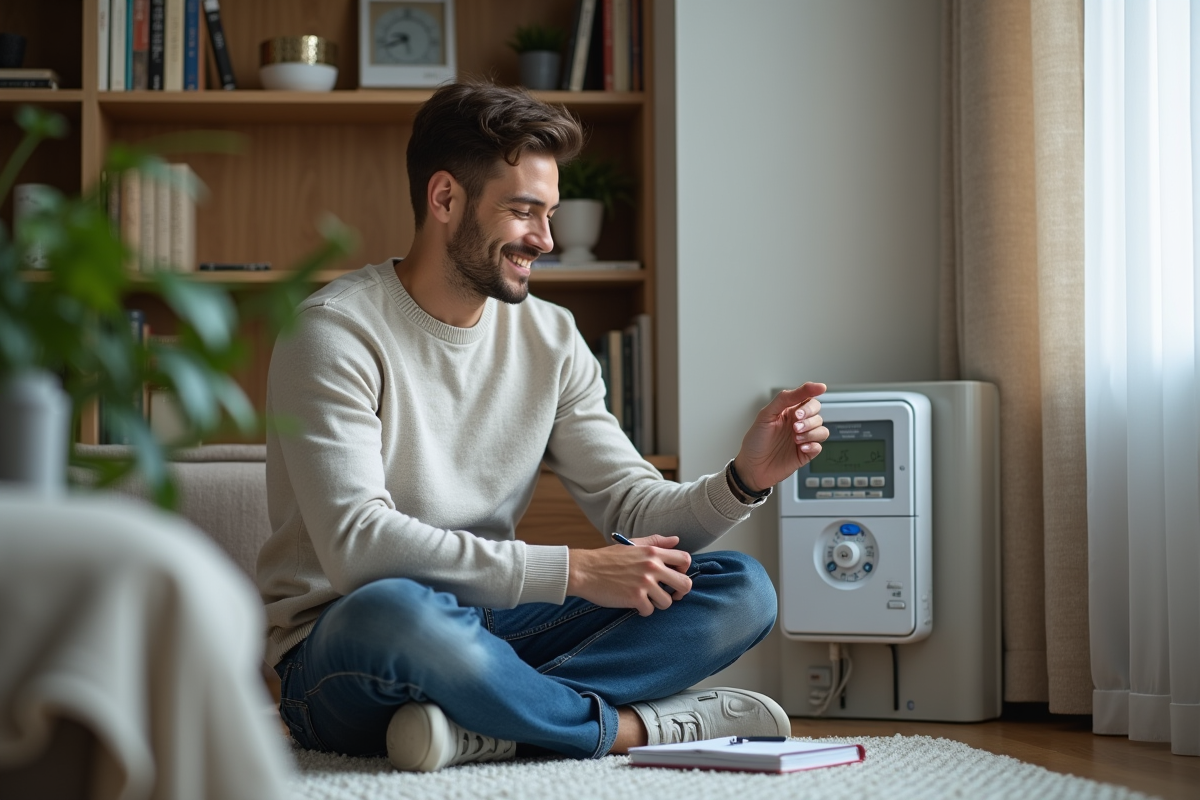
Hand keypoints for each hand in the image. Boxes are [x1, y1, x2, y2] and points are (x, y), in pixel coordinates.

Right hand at [567, 535, 691, 615]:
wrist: (584, 570)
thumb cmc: (606, 558)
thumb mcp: (632, 545)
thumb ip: (655, 542)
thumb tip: (676, 540)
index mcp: (652, 552)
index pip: (684, 559)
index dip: (684, 570)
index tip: (674, 577)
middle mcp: (652, 566)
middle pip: (685, 583)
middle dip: (679, 592)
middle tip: (669, 594)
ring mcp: (644, 582)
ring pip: (668, 602)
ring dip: (658, 604)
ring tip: (646, 599)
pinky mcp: (635, 598)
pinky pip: (650, 611)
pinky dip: (642, 610)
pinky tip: (633, 604)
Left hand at [733, 382, 828, 493]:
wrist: (752, 468)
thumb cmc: (755, 442)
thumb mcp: (766, 415)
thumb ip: (785, 399)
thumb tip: (807, 387)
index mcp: (788, 412)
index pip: (806, 398)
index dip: (813, 392)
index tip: (820, 388)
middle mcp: (797, 423)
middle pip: (817, 412)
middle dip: (809, 416)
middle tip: (795, 424)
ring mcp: (803, 438)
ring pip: (821, 428)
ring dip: (810, 431)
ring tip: (795, 438)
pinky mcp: (806, 453)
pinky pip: (819, 446)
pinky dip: (812, 445)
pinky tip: (800, 447)